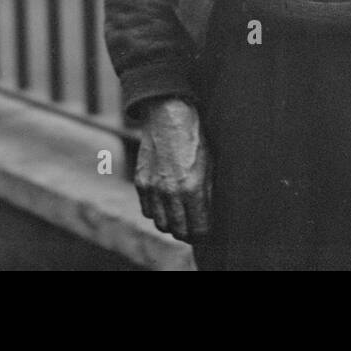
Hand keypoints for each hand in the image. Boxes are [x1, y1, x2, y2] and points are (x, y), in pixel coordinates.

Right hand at [134, 97, 210, 242]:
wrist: (168, 116)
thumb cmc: (194, 138)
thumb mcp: (209, 165)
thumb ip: (208, 193)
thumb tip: (208, 215)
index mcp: (192, 188)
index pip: (198, 229)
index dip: (204, 234)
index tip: (206, 232)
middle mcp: (170, 192)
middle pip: (178, 231)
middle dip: (188, 233)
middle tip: (193, 228)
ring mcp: (153, 189)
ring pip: (161, 224)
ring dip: (171, 224)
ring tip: (179, 217)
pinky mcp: (141, 182)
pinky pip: (147, 211)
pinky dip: (156, 212)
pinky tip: (165, 204)